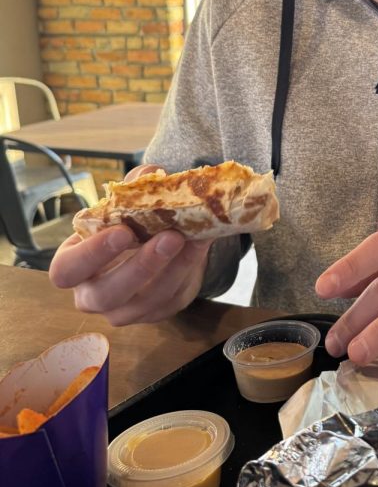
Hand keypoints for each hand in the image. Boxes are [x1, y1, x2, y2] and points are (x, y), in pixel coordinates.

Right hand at [48, 164, 212, 325]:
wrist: (154, 246)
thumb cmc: (127, 225)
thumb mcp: (125, 204)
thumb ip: (134, 186)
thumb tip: (152, 173)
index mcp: (73, 267)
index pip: (66, 271)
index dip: (92, 255)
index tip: (122, 231)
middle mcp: (92, 295)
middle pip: (106, 295)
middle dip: (140, 267)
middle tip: (169, 237)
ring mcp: (124, 310)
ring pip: (145, 301)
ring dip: (173, 269)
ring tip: (192, 239)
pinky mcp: (156, 313)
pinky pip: (171, 299)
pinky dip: (189, 270)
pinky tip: (201, 245)